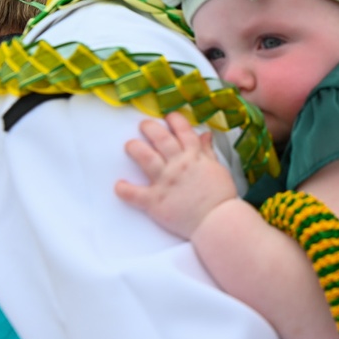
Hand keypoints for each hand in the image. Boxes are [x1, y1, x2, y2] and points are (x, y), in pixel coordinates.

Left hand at [114, 112, 238, 238]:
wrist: (218, 221)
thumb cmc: (220, 197)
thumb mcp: (217, 169)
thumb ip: (207, 151)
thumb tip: (205, 135)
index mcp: (194, 157)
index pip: (183, 131)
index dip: (174, 120)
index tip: (168, 117)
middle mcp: (179, 165)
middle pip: (161, 139)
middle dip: (150, 128)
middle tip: (143, 126)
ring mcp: (166, 182)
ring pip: (146, 158)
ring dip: (135, 148)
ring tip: (129, 145)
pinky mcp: (156, 201)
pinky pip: (135, 194)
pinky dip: (125, 190)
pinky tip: (119, 186)